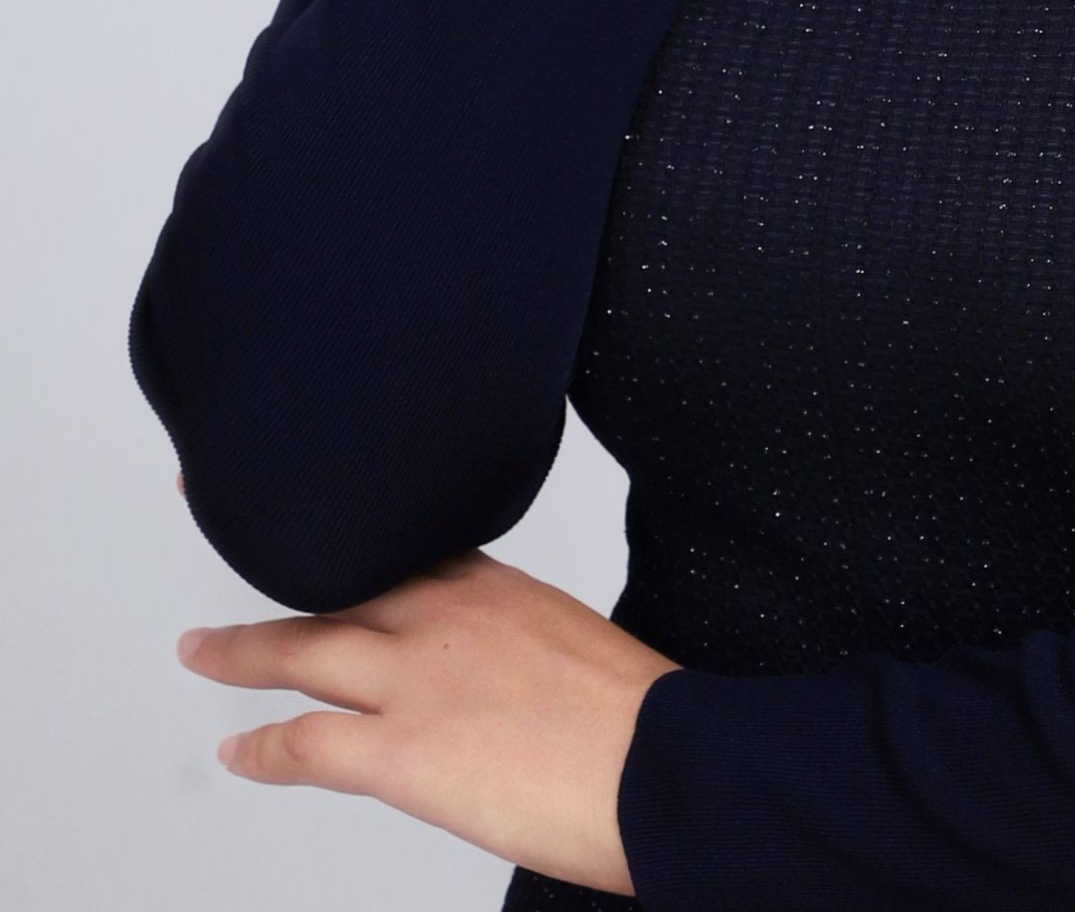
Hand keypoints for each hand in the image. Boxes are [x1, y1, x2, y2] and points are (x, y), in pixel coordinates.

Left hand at [175, 548, 678, 893]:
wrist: (659, 766)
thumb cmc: (640, 721)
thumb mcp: (578, 649)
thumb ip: (523, 650)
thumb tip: (507, 686)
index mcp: (495, 585)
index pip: (402, 545)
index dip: (353, 535)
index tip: (325, 518)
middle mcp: (444, 614)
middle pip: (337, 583)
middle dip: (278, 563)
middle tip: (239, 529)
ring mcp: (414, 679)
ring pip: (300, 649)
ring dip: (241, 652)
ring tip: (206, 651)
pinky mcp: (398, 751)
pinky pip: (303, 743)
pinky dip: (261, 747)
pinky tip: (240, 750)